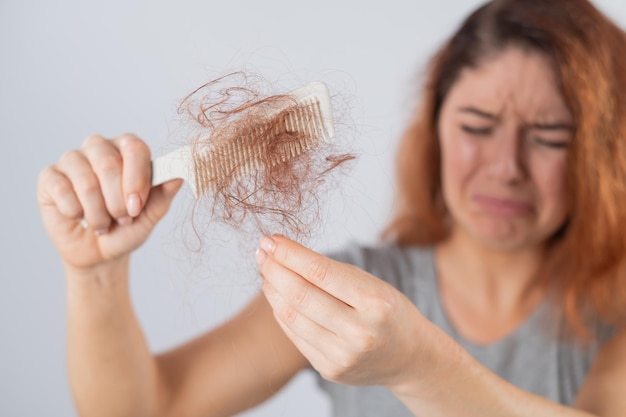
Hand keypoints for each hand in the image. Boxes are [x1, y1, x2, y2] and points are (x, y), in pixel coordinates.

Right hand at [37, 134, 182, 272]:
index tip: (137, 207)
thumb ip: (164, 193)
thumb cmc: (128, 228)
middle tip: (122, 219)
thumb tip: (179, 174)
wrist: (100, 252)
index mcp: (128, 148)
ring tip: (102, 224)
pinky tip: (78, 217)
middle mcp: (100, 147)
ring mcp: (72, 159)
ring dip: (98, 212)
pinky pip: (62, 190)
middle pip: (109, 163)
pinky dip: (75, 212)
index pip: (135, 148)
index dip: (137, 179)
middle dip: (118, 201)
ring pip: (86, 181)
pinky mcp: (50, 176)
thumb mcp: (151, 215)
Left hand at [256, 235, 428, 387]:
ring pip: (291, 316)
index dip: (289, 253)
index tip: (270, 239)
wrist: (410, 358)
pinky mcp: (330, 370)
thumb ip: (330, 273)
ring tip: (266, 271)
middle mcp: (360, 332)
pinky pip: (295, 335)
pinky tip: (278, 296)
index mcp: (376, 302)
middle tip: (262, 251)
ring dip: (272, 289)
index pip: (320, 271)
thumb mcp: (372, 284)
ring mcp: (344, 356)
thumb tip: (280, 252)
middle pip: (300, 295)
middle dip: (274, 268)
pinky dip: (281, 311)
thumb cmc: (389, 311)